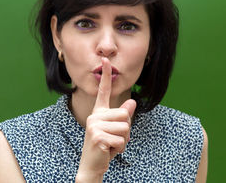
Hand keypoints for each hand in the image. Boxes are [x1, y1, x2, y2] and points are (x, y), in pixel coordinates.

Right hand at [76, 57, 135, 181]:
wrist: (93, 165)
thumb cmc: (106, 146)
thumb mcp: (118, 130)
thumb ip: (124, 116)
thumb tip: (132, 103)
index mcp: (99, 112)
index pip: (103, 91)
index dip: (106, 75)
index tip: (106, 60)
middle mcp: (95, 115)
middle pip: (125, 114)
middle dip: (126, 130)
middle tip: (114, 138)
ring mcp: (94, 125)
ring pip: (126, 127)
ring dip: (123, 140)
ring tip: (111, 144)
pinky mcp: (97, 136)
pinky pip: (121, 139)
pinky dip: (119, 147)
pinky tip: (109, 150)